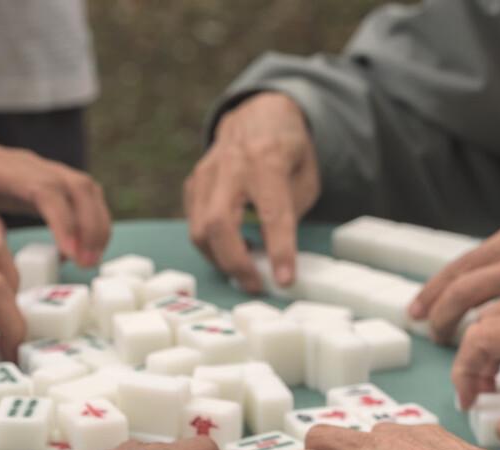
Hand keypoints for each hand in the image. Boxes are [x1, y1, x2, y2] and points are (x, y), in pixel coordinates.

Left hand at [0, 126, 111, 266]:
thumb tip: (4, 246)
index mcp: (3, 168)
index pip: (46, 190)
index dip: (63, 221)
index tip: (69, 253)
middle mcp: (33, 164)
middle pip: (79, 187)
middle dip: (91, 227)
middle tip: (87, 264)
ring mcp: (46, 169)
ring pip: (88, 190)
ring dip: (97, 225)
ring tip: (90, 260)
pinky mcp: (52, 179)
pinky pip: (84, 196)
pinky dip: (92, 221)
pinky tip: (81, 248)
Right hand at [184, 92, 320, 291]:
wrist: (258, 115)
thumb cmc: (288, 151)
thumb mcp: (306, 177)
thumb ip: (290, 214)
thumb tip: (275, 259)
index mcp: (267, 159)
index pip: (271, 213)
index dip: (278, 250)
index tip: (284, 279)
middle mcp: (231, 165)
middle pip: (219, 224)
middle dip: (235, 263)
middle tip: (255, 284)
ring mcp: (205, 173)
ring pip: (199, 230)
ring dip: (222, 259)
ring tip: (246, 268)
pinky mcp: (193, 184)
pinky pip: (194, 225)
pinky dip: (212, 246)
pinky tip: (233, 248)